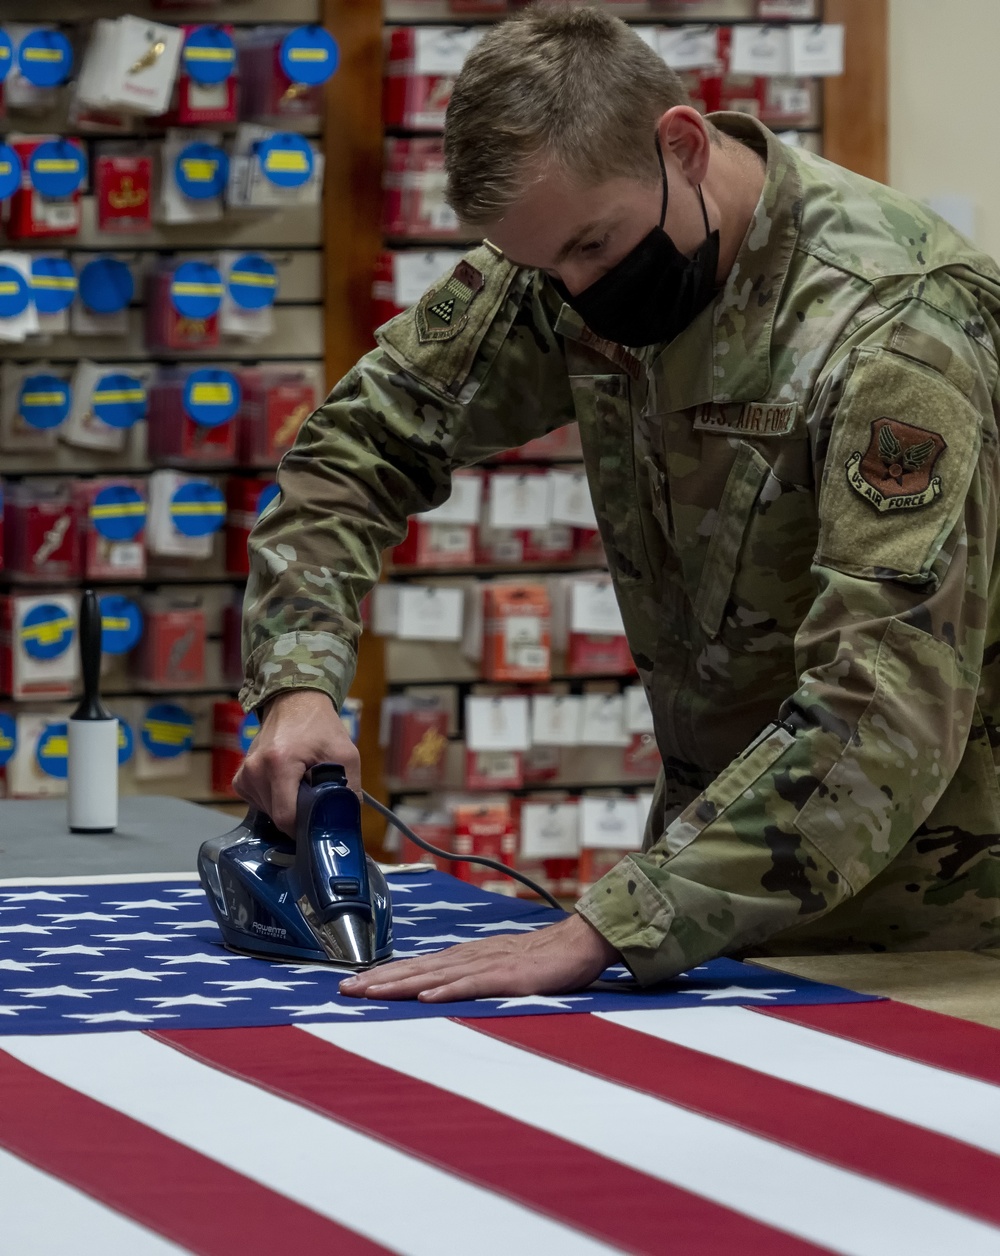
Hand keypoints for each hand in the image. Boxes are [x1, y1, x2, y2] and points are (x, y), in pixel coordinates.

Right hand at [233, 689, 359, 835]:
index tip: (319, 821)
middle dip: (299, 814)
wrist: (294, 702)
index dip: (305, 826)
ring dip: (287, 806)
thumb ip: (350, 789)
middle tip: (315, 796)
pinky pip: (258, 803)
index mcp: (279, 764)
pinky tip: (286, 784)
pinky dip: (274, 800)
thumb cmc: (320, 727)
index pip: (286, 818)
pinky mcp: (240, 778)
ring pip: (268, 813)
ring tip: (301, 784)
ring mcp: (244, 774)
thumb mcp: (345, 754)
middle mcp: (255, 770)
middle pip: (277, 817)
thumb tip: (346, 823)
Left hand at [339, 912, 619, 1002]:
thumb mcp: (498, 970)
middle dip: (380, 979)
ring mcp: (489, 965)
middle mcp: (471, 957)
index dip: (383, 975)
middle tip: (345, 990)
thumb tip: (438, 992)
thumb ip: (471, 978)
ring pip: (437, 975)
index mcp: (466, 957)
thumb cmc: (541, 960)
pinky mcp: (510, 977)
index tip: (353, 984)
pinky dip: (450, 991)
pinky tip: (428, 998)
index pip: (417, 966)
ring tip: (372, 992)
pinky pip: (475, 984)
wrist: (580, 943)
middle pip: (418, 968)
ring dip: (402, 984)